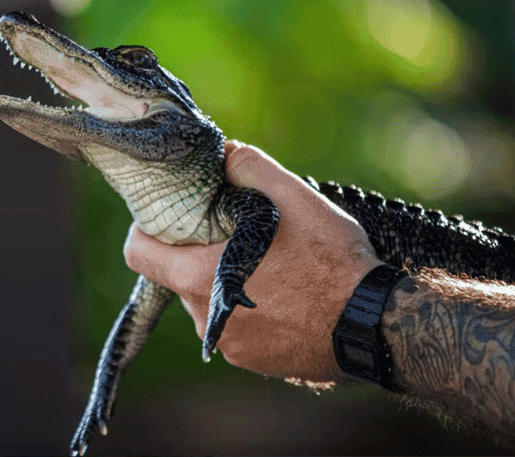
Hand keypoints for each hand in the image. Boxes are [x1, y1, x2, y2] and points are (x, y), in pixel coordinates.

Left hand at [123, 140, 381, 383]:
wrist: (376, 327)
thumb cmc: (333, 262)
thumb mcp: (294, 198)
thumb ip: (249, 166)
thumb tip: (221, 152)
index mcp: (200, 278)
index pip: (138, 252)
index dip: (148, 228)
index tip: (175, 214)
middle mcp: (205, 319)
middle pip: (178, 273)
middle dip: (200, 250)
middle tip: (240, 231)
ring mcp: (230, 347)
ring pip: (210, 299)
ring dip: (229, 278)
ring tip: (274, 262)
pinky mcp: (255, 362)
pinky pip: (237, 325)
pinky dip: (251, 306)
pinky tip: (288, 292)